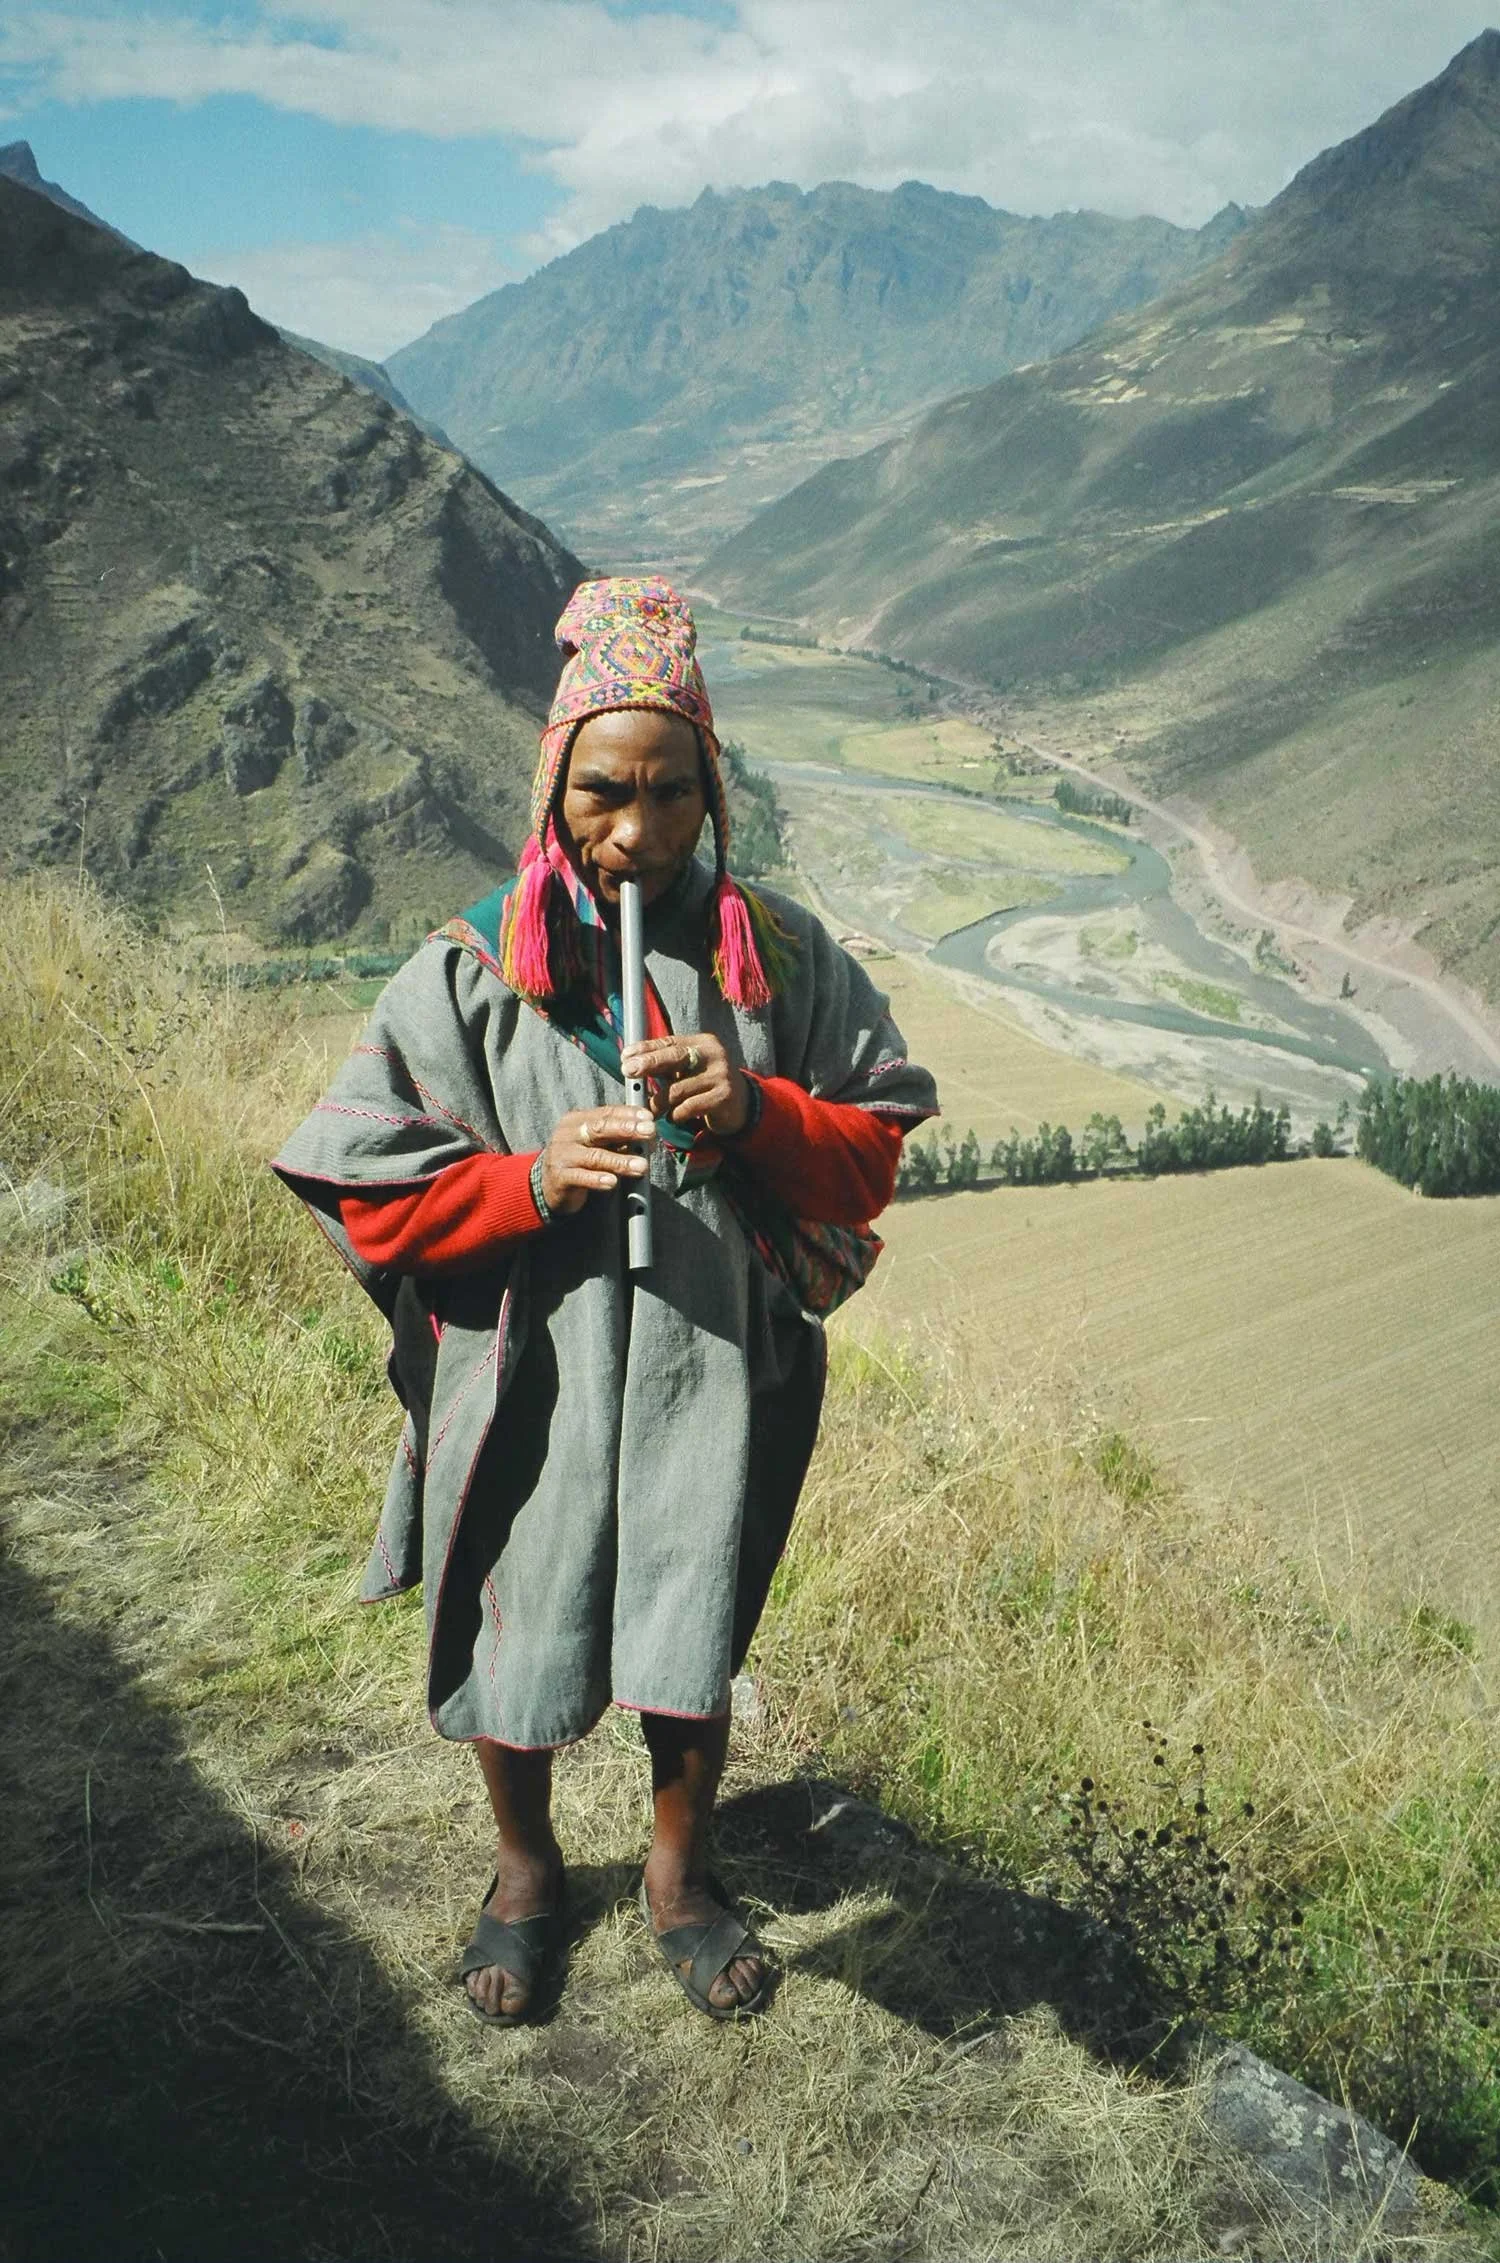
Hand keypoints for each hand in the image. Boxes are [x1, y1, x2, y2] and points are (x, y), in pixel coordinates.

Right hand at [539, 1105, 655, 1216]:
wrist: (549, 1185)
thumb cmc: (580, 1160)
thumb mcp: (598, 1144)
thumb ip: (619, 1138)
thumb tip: (648, 1136)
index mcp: (578, 1120)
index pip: (606, 1113)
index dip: (628, 1114)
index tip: (649, 1117)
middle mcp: (568, 1134)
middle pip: (600, 1128)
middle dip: (627, 1129)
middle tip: (650, 1132)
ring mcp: (562, 1155)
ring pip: (594, 1156)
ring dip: (620, 1161)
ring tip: (641, 1166)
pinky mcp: (559, 1176)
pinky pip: (580, 1177)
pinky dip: (598, 1180)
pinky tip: (612, 1182)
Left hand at [620, 1033, 749, 1135]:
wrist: (742, 1105)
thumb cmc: (705, 1084)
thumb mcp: (688, 1069)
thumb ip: (665, 1064)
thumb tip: (630, 1060)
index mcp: (703, 1043)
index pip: (670, 1042)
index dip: (646, 1049)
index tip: (625, 1056)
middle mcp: (713, 1055)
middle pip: (675, 1057)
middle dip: (649, 1063)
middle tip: (627, 1071)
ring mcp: (721, 1075)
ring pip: (679, 1089)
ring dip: (659, 1102)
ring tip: (648, 1110)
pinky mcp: (724, 1097)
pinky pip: (690, 1107)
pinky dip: (676, 1114)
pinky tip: (672, 1118)